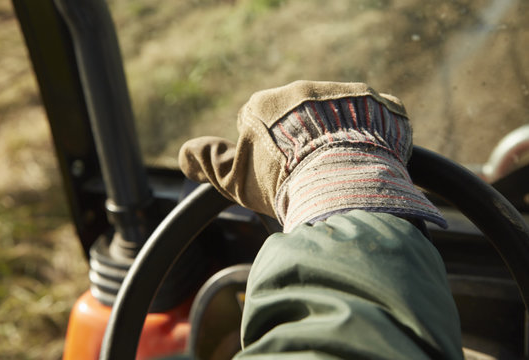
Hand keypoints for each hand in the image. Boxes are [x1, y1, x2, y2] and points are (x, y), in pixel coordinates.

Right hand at [179, 80, 444, 231]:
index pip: (266, 128)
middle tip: (315, 176)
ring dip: (341, 140)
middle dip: (307, 144)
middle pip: (303, 121)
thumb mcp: (234, 180)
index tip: (284, 176)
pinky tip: (369, 162)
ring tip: (344, 172)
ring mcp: (344, 92)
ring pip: (340, 117)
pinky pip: (378, 117)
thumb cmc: (282, 184)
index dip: (273, 157)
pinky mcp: (381, 102)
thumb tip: (185, 153)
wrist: (341, 185)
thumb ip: (206, 161)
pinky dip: (375, 138)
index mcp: (265, 104)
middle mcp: (303, 90)